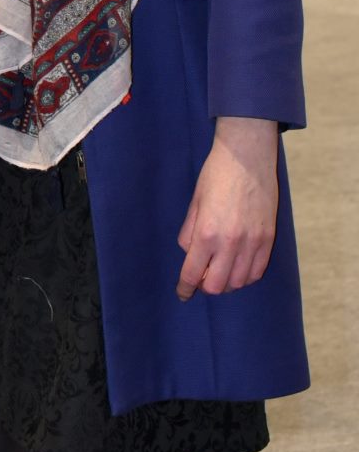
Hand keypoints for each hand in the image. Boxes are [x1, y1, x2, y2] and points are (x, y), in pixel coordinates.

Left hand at [176, 117, 279, 299]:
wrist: (247, 158)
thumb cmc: (216, 175)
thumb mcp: (194, 203)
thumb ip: (189, 233)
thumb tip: (190, 255)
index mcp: (206, 233)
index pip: (192, 273)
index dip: (185, 288)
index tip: (182, 294)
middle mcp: (230, 243)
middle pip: (216, 286)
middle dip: (204, 286)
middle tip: (200, 277)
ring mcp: (252, 243)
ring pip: (238, 282)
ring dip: (226, 282)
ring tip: (219, 271)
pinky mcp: (268, 239)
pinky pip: (257, 271)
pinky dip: (245, 276)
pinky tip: (238, 268)